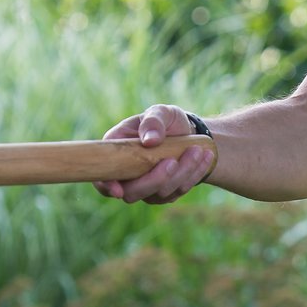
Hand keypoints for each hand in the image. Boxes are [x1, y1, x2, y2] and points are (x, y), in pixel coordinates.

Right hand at [93, 103, 217, 203]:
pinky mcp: (165, 193)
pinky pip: (178, 192)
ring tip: (196, 150)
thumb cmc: (168, 121)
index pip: (102, 176)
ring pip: (160, 193)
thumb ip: (153, 121)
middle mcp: (128, 174)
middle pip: (133, 193)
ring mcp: (147, 187)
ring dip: (181, 173)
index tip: (118, 189)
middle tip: (173, 161)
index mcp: (117, 153)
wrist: (190, 134)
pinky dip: (193, 175)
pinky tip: (204, 157)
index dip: (106, 185)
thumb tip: (149, 141)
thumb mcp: (162, 112)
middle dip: (155, 179)